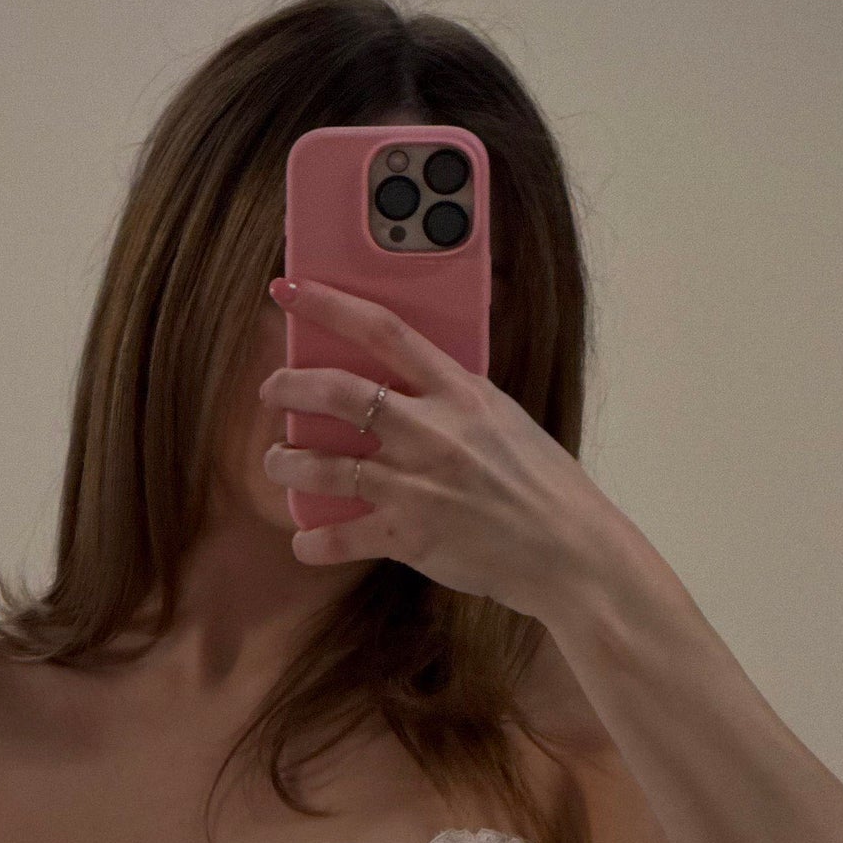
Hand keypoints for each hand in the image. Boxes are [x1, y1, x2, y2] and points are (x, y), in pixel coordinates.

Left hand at [258, 276, 606, 620]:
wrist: (570, 551)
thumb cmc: (543, 485)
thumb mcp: (502, 420)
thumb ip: (453, 400)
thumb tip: (404, 384)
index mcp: (459, 392)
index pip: (383, 330)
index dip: (328, 304)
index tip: (288, 291)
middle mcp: (432, 431)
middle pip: (337, 392)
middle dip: (289, 387)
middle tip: (272, 391)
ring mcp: (417, 485)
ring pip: (324, 465)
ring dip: (286, 462)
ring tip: (277, 461)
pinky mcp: (410, 536)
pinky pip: (340, 537)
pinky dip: (314, 540)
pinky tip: (305, 539)